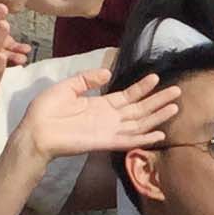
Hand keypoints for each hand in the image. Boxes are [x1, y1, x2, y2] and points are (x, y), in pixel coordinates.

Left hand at [17, 62, 176, 162]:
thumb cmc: (46, 110)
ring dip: (157, 116)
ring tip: (175, 106)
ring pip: (139, 123)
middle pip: (139, 109)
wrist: (35, 130)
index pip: (127, 96)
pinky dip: (145, 138)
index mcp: (100, 105)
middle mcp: (109, 118)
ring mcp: (109, 130)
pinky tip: (160, 133)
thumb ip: (87, 79)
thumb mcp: (68, 86)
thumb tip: (108, 72)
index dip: (142, 87)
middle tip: (177, 91)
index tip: (156, 77)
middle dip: (158, 100)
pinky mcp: (105, 142)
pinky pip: (129, 140)